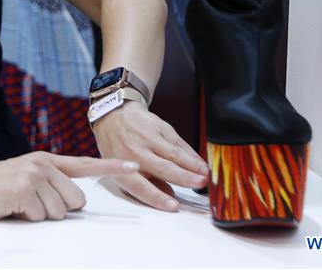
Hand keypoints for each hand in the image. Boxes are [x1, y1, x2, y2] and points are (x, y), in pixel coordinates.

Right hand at [0, 152, 137, 221]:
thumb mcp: (24, 177)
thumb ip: (49, 183)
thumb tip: (72, 202)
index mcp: (46, 160)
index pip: (85, 164)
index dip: (112, 166)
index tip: (135, 166)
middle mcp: (43, 163)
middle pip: (75, 201)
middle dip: (56, 210)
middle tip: (29, 203)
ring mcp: (33, 174)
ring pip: (58, 212)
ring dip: (38, 215)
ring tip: (17, 204)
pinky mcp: (23, 188)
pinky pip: (40, 216)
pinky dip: (25, 217)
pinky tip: (9, 205)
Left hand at [92, 102, 208, 210]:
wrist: (115, 115)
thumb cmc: (119, 147)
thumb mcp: (122, 169)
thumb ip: (147, 185)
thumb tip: (171, 199)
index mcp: (121, 168)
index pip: (140, 186)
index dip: (157, 197)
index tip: (173, 206)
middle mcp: (135, 152)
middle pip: (162, 167)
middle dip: (183, 177)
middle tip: (201, 184)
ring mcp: (148, 137)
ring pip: (174, 153)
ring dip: (192, 164)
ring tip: (207, 175)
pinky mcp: (159, 126)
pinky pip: (178, 142)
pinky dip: (191, 154)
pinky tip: (201, 163)